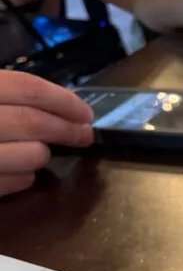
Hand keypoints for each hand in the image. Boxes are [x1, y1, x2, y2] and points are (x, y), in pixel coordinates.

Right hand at [0, 72, 93, 197]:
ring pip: (33, 155)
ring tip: (40, 150)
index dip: (64, 101)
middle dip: (67, 129)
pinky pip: (18, 182)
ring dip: (44, 153)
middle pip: (33, 121)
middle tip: (85, 135)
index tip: (86, 113)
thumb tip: (53, 103)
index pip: (28, 89)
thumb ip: (8, 95)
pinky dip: (25, 176)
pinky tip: (20, 168)